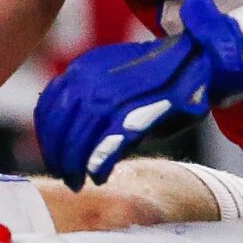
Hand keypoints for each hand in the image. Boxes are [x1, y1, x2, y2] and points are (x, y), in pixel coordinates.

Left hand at [35, 0, 242, 187]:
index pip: (48, 107)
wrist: (195, 61)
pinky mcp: (131, 116)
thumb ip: (93, 100)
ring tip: (78, 181)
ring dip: (74, 165)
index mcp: (83, 68)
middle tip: (64, 175)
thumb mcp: (116, 77)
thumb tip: (78, 135)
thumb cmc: (157, 75)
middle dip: (58, 156)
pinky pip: (103, 148)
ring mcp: (109, 98)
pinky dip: (98, 166)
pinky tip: (100, 176)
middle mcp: (89, 81)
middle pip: (57, 127)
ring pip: (77, 140)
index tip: (53, 154)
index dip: (46, 137)